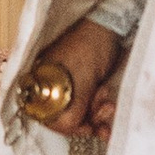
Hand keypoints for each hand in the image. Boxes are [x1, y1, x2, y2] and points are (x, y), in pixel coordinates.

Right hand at [28, 16, 126, 138]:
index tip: (88, 128)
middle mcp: (52, 89)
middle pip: (66, 118)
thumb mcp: (81, 79)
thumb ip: (73, 106)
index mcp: (42, 85)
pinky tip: (111, 108)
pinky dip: (100, 110)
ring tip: (110, 105)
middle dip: (87, 120)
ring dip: (97, 114)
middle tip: (105, 111)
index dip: (69, 127)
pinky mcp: (85, 86)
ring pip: (81, 113)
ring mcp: (70, 87)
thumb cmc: (91, 47)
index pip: (49, 118)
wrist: (112, 26)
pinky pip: (89, 106)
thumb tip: (69, 128)